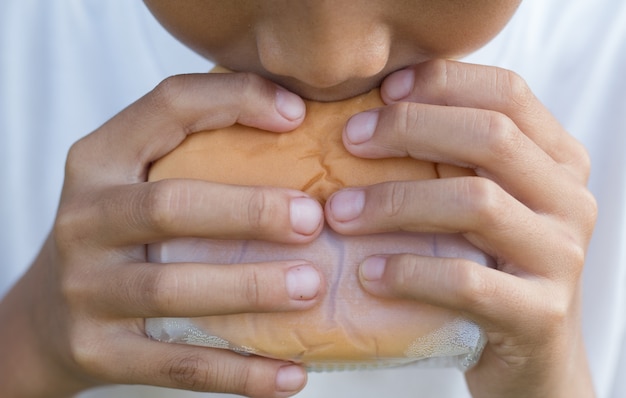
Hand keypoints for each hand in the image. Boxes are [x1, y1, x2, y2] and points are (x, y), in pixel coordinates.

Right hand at [0, 72, 323, 397]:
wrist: (43, 318)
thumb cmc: (115, 235)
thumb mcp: (132, 178)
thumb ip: (192, 147)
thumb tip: (293, 121)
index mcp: (98, 161)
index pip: (167, 107)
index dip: (235, 102)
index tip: (297, 115)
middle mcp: (84, 221)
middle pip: (170, 206)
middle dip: (249, 211)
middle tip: (314, 221)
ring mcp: (86, 290)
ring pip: (174, 289)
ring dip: (251, 288)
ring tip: (312, 287)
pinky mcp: (98, 351)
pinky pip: (179, 365)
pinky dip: (240, 373)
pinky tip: (291, 374)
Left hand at [326, 60, 596, 396]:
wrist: (531, 353)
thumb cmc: (490, 265)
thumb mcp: (483, 202)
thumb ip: (454, 159)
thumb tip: (369, 117)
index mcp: (557, 160)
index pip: (507, 93)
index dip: (442, 83)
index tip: (382, 92)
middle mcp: (568, 199)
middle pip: (491, 137)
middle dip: (409, 129)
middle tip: (349, 140)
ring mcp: (560, 256)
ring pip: (475, 203)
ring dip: (394, 202)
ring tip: (339, 212)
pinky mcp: (539, 313)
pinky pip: (465, 280)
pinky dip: (408, 271)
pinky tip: (369, 273)